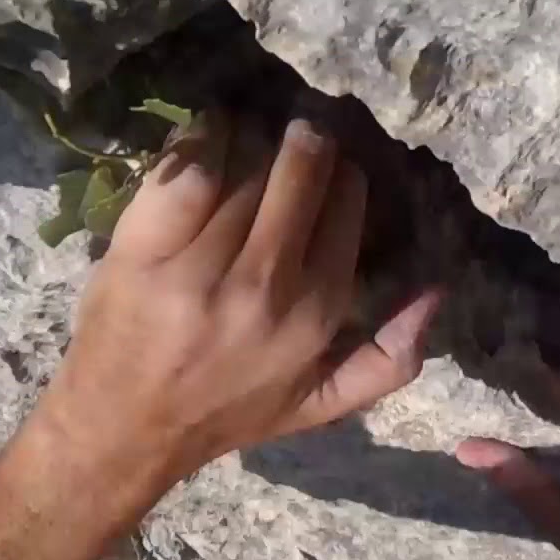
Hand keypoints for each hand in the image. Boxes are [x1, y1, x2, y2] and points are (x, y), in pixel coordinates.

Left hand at [43, 112, 441, 484]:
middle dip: (307, 141)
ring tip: (252, 137)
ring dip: (253, 139)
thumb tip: (438, 291)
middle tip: (298, 131)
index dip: (343, 175)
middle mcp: (264, 286)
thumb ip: (389, 359)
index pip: (346, 206)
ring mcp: (199, 267)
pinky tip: (211, 135)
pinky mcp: (142, 249)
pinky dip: (203, 139)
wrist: (121, 428)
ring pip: (244, 165)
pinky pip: (188, 169)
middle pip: (300, 171)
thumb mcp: (321, 403)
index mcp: (314, 316)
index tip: (331, 168)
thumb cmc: (227, 411)